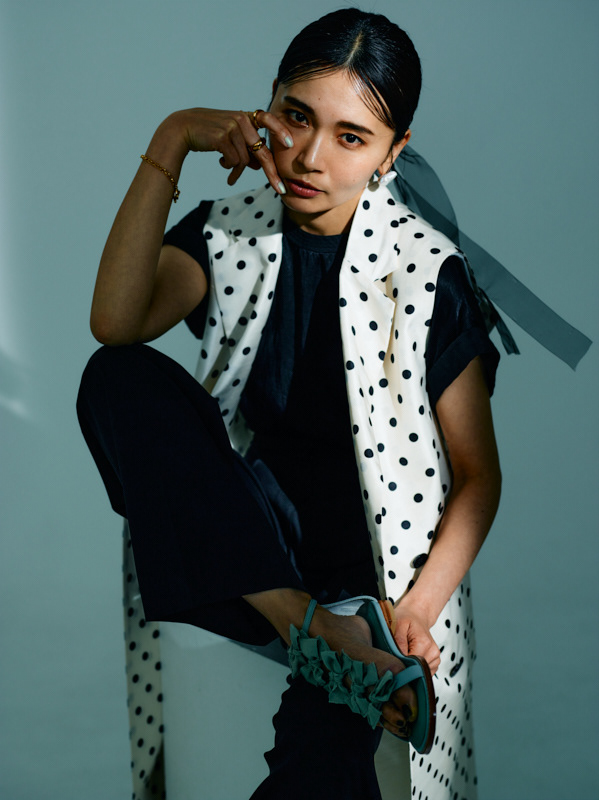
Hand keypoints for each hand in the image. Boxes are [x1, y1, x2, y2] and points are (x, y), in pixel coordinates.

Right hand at [169, 107, 292, 191]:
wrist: (184, 128)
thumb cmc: (209, 134)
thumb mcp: (230, 138)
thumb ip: (246, 148)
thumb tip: (258, 166)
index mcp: (246, 117)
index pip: (268, 119)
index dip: (280, 131)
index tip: (290, 144)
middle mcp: (242, 119)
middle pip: (262, 151)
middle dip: (272, 173)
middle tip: (280, 189)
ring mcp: (232, 127)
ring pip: (245, 160)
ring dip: (238, 171)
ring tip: (230, 175)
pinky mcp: (222, 137)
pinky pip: (234, 161)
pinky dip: (229, 169)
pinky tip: (221, 164)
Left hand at [392, 604, 440, 674]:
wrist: (417, 615)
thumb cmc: (407, 618)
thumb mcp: (399, 624)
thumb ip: (398, 641)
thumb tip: (399, 657)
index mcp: (424, 643)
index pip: (411, 663)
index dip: (400, 660)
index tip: (394, 654)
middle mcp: (433, 652)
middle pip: (415, 668)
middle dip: (405, 663)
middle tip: (399, 651)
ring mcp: (435, 658)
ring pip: (420, 671)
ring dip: (411, 664)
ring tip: (407, 650)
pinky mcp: (434, 662)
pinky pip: (424, 671)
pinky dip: (417, 667)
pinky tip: (413, 655)